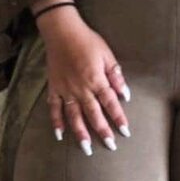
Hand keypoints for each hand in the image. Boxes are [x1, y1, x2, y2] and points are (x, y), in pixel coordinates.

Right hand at [39, 10, 131, 155]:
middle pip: (93, 114)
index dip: (118, 118)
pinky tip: (60, 135)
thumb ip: (116, 76)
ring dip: (80, 133)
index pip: (110, 103)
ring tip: (86, 149)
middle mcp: (81, 88)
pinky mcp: (54, 87)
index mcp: (96, 79)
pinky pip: (54, 108)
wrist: (62, 31)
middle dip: (102, 131)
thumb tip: (125, 95)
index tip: (125, 132)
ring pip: (74, 116)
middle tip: (110, 146)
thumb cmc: (87, 40)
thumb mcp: (107, 54)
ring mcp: (66, 90)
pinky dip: (56, 122)